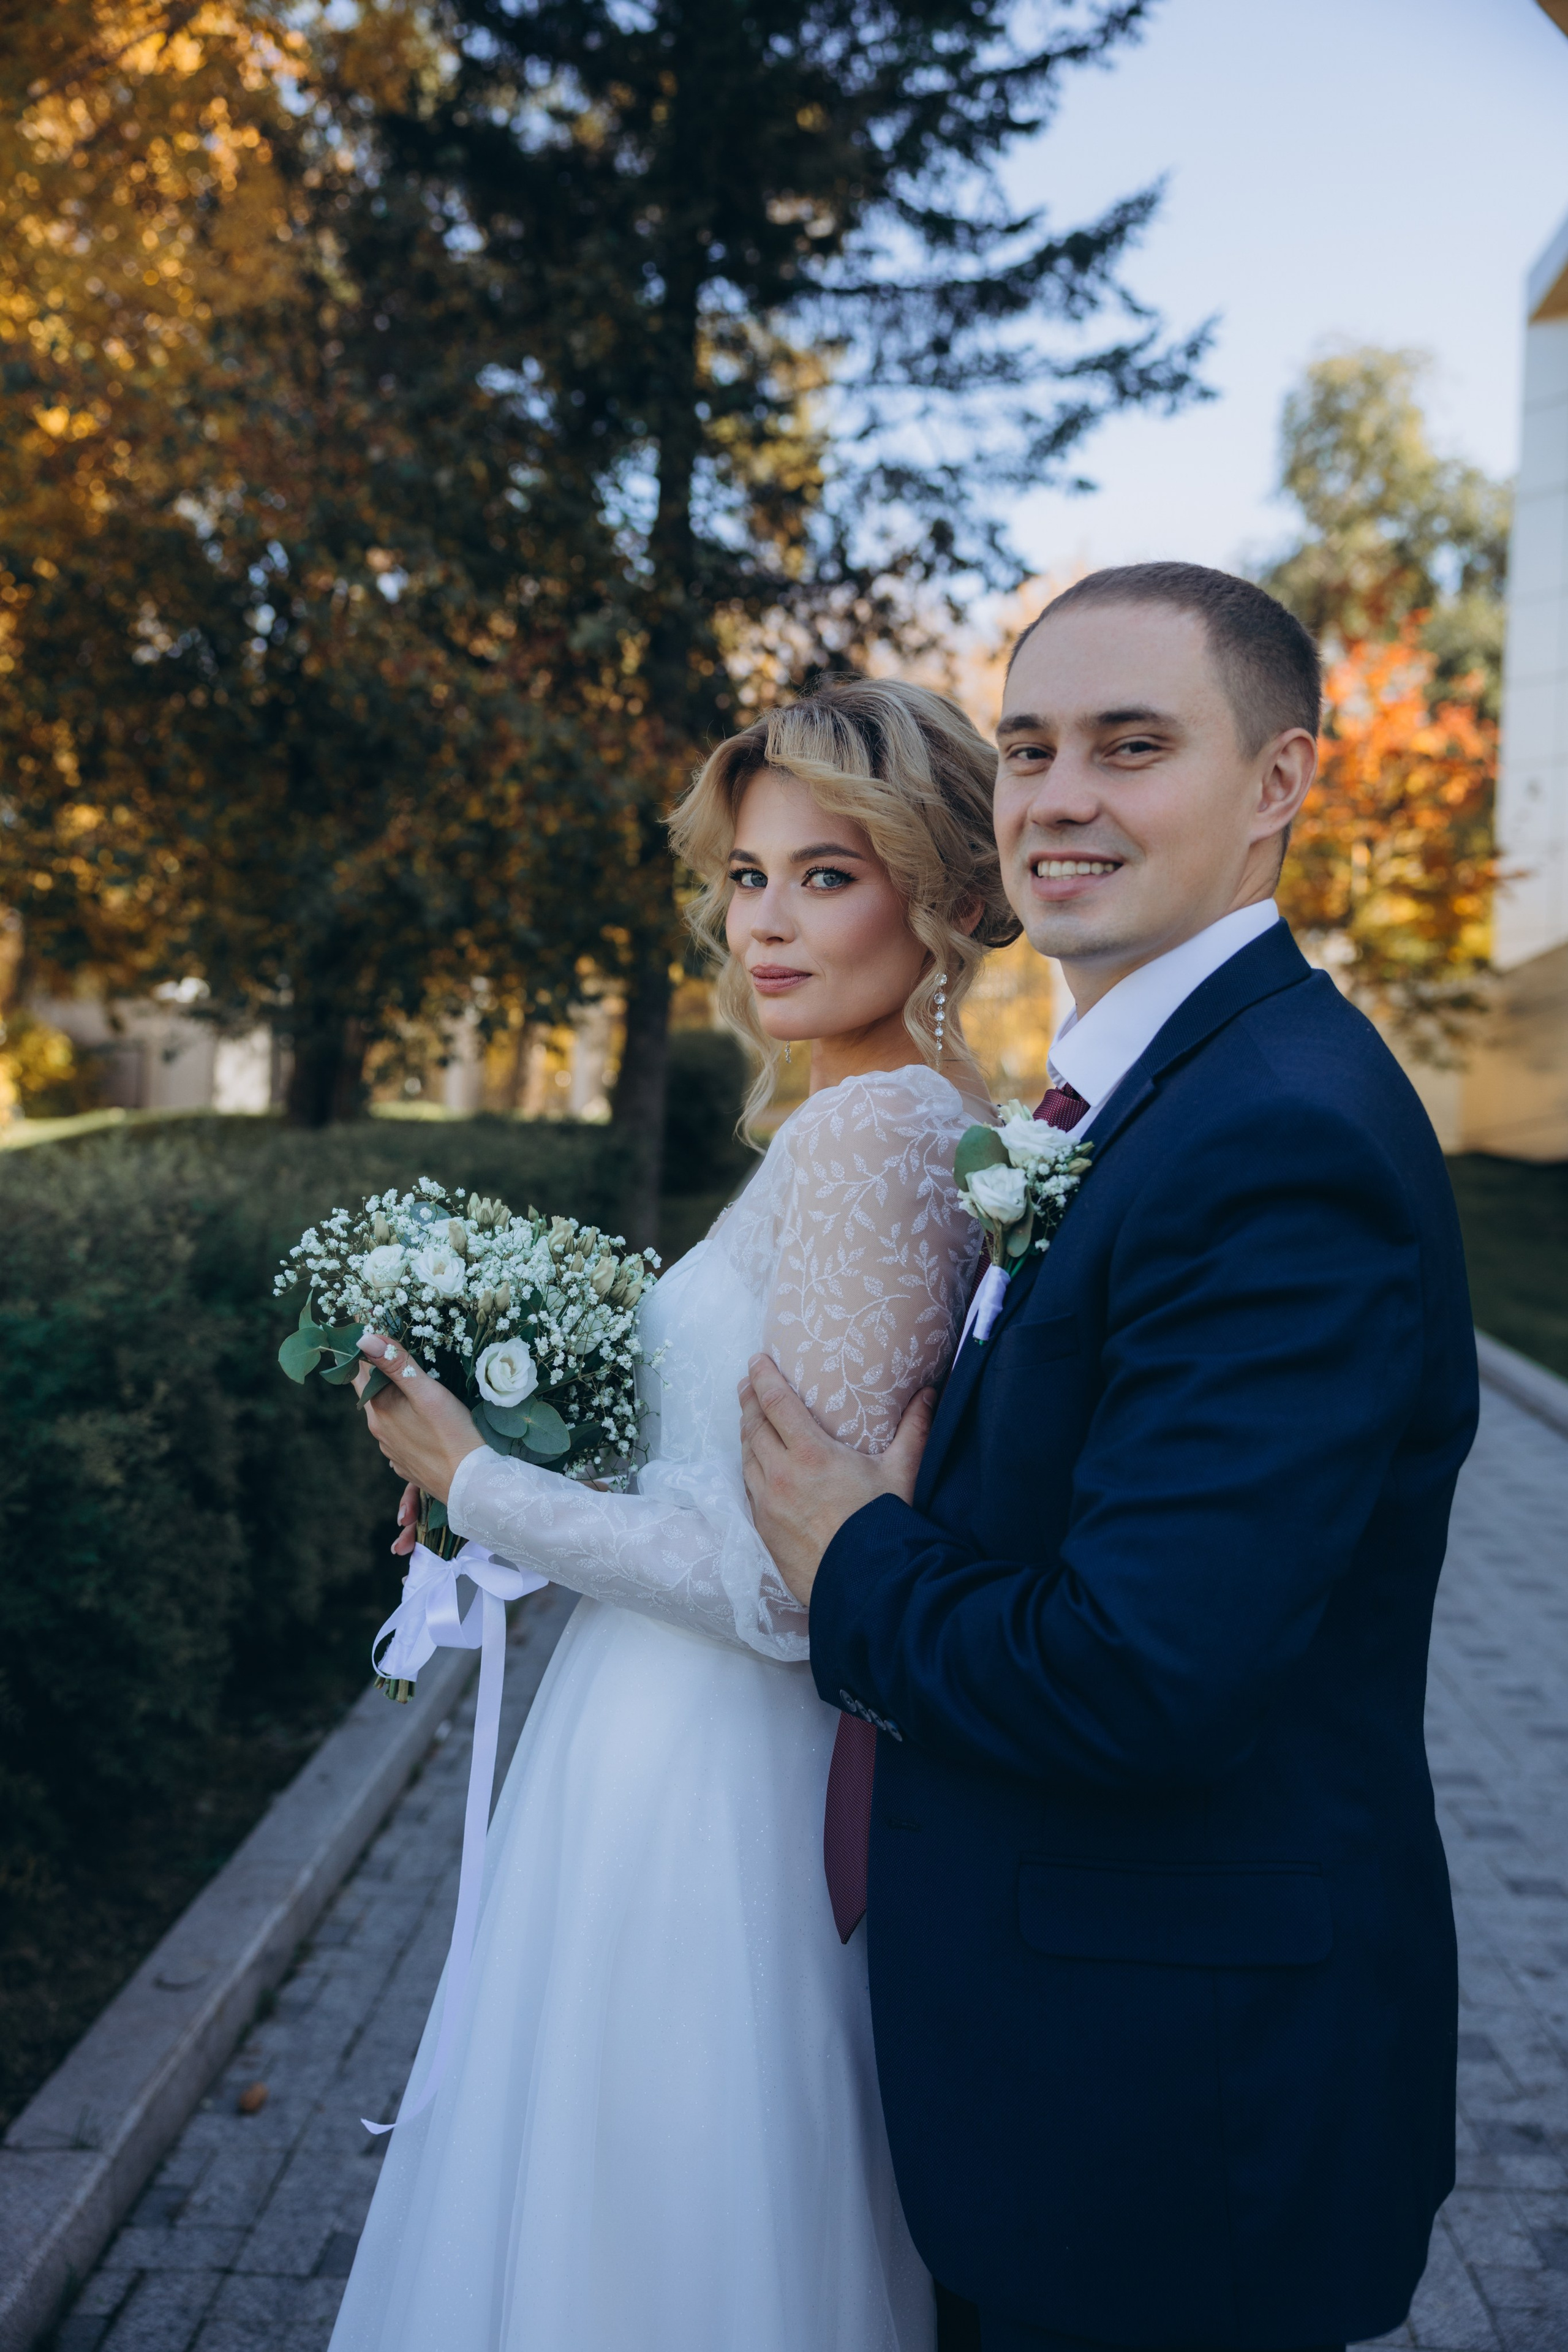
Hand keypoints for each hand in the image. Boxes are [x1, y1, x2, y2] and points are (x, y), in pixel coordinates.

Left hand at [353, 1334, 484, 1506]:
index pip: (360, 1371)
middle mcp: (379, 1431)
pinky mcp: (406, 1464)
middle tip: (398, 1350)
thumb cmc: (453, 1435)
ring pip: (387, 1415)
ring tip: (415, 1384)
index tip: (374, 1329)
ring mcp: (392, 1450)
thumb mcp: (428, 1393)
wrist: (472, 1486)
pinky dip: (405, 1423)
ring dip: (395, 1399)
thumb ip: (397, 1365)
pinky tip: (423, 1420)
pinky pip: (399, 1436)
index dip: (365, 1350)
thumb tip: (365, 1338)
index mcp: (379, 1410)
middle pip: (373, 1392)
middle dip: (382, 1373)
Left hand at [738, 1355, 934, 1608]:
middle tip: (747, 1384)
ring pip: (746, 1457)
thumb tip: (929, 1394)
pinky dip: (749, 1467)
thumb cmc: (883, 1527)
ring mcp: (767, 1504)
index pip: (776, 1403)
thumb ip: (914, 1430)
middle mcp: (781, 1475)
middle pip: (753, 1427)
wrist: (865, 1585)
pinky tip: (754, 1464)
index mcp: (811, 1454)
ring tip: (749, 1418)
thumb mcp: (902, 1474)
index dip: (763, 1378)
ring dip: (746, 1433)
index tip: (755, 1361)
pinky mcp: (763, 1529)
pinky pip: (748, 1488)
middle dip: (748, 1401)